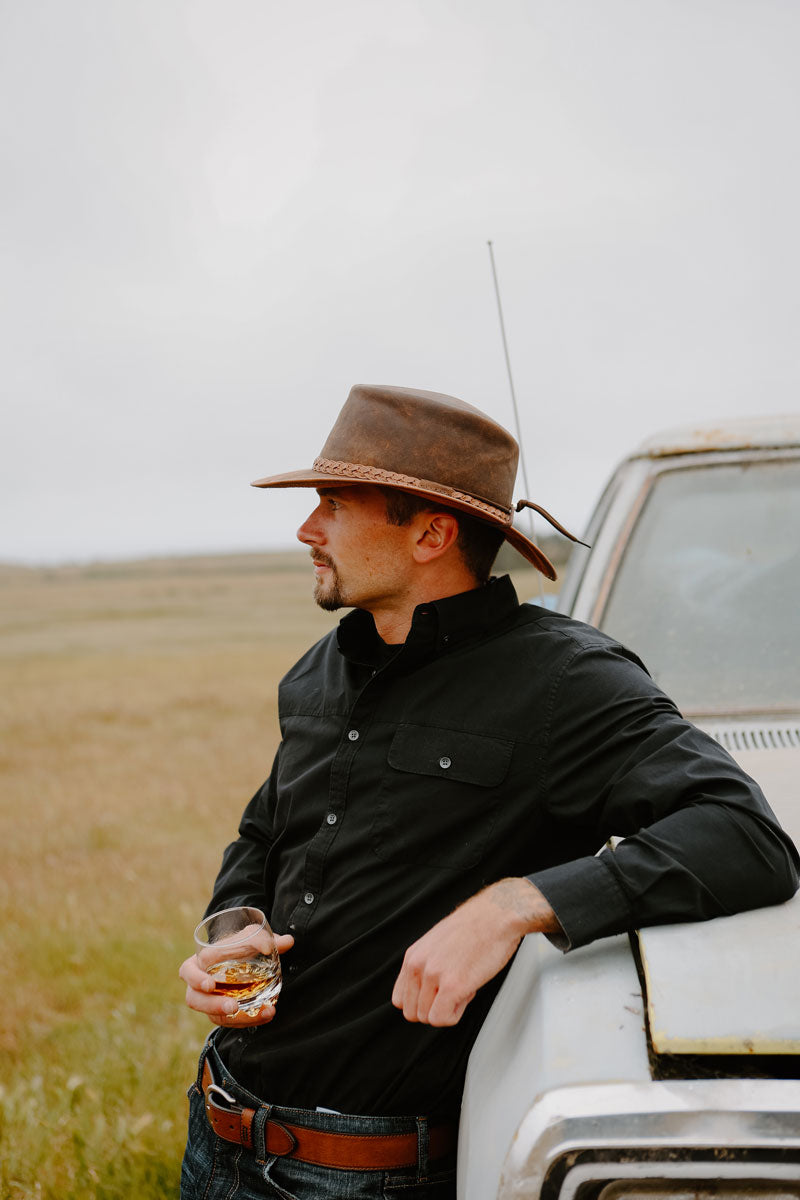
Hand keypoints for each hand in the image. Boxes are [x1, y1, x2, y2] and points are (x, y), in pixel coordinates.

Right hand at [179, 932, 294, 1028]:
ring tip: (258, 1014)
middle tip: (232, 1006)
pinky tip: (266, 1015)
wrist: (241, 958)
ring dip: (234, 1018)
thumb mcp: (250, 936)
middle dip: (212, 1005)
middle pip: (195, 999)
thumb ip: (265, 938)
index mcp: (198, 963)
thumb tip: (288, 941)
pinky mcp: (222, 1013)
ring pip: (213, 1016)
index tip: (211, 985)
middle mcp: (199, 985)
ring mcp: (209, 1002)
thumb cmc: (239, 944)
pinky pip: (229, 1022)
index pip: (189, 971)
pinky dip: (248, 1020)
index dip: (196, 979)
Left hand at [391, 878, 560, 1026]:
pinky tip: (467, 994)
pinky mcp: (452, 986)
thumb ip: (425, 967)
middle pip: (412, 1013)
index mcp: (412, 956)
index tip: (437, 996)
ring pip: (428, 1018)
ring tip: (464, 987)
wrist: (496, 916)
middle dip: (434, 1009)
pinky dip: (455, 1015)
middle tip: (454, 992)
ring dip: (448, 1009)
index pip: (400, 999)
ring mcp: (433, 975)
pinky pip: (441, 1019)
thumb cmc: (474, 929)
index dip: (420, 1003)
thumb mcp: (436, 944)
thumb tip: (424, 993)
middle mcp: (418, 966)